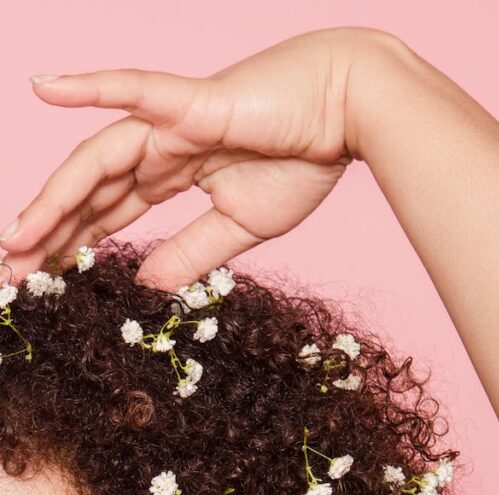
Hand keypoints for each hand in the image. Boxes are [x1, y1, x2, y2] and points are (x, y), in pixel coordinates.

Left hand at [0, 27, 384, 290]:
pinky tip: (45, 88)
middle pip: (91, 192)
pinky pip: (136, 89)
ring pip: (98, 160)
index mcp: (173, 174)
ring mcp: (171, 121)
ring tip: (17, 237)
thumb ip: (192, 254)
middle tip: (13, 275)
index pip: (110, 213)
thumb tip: (148, 287)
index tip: (42, 281)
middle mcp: (160, 146)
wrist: (350, 115)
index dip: (75, 245)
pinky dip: (92, 87)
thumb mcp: (240, 228)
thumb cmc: (303, 161)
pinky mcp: (193, 103)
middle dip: (51, 233)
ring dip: (54, 197)